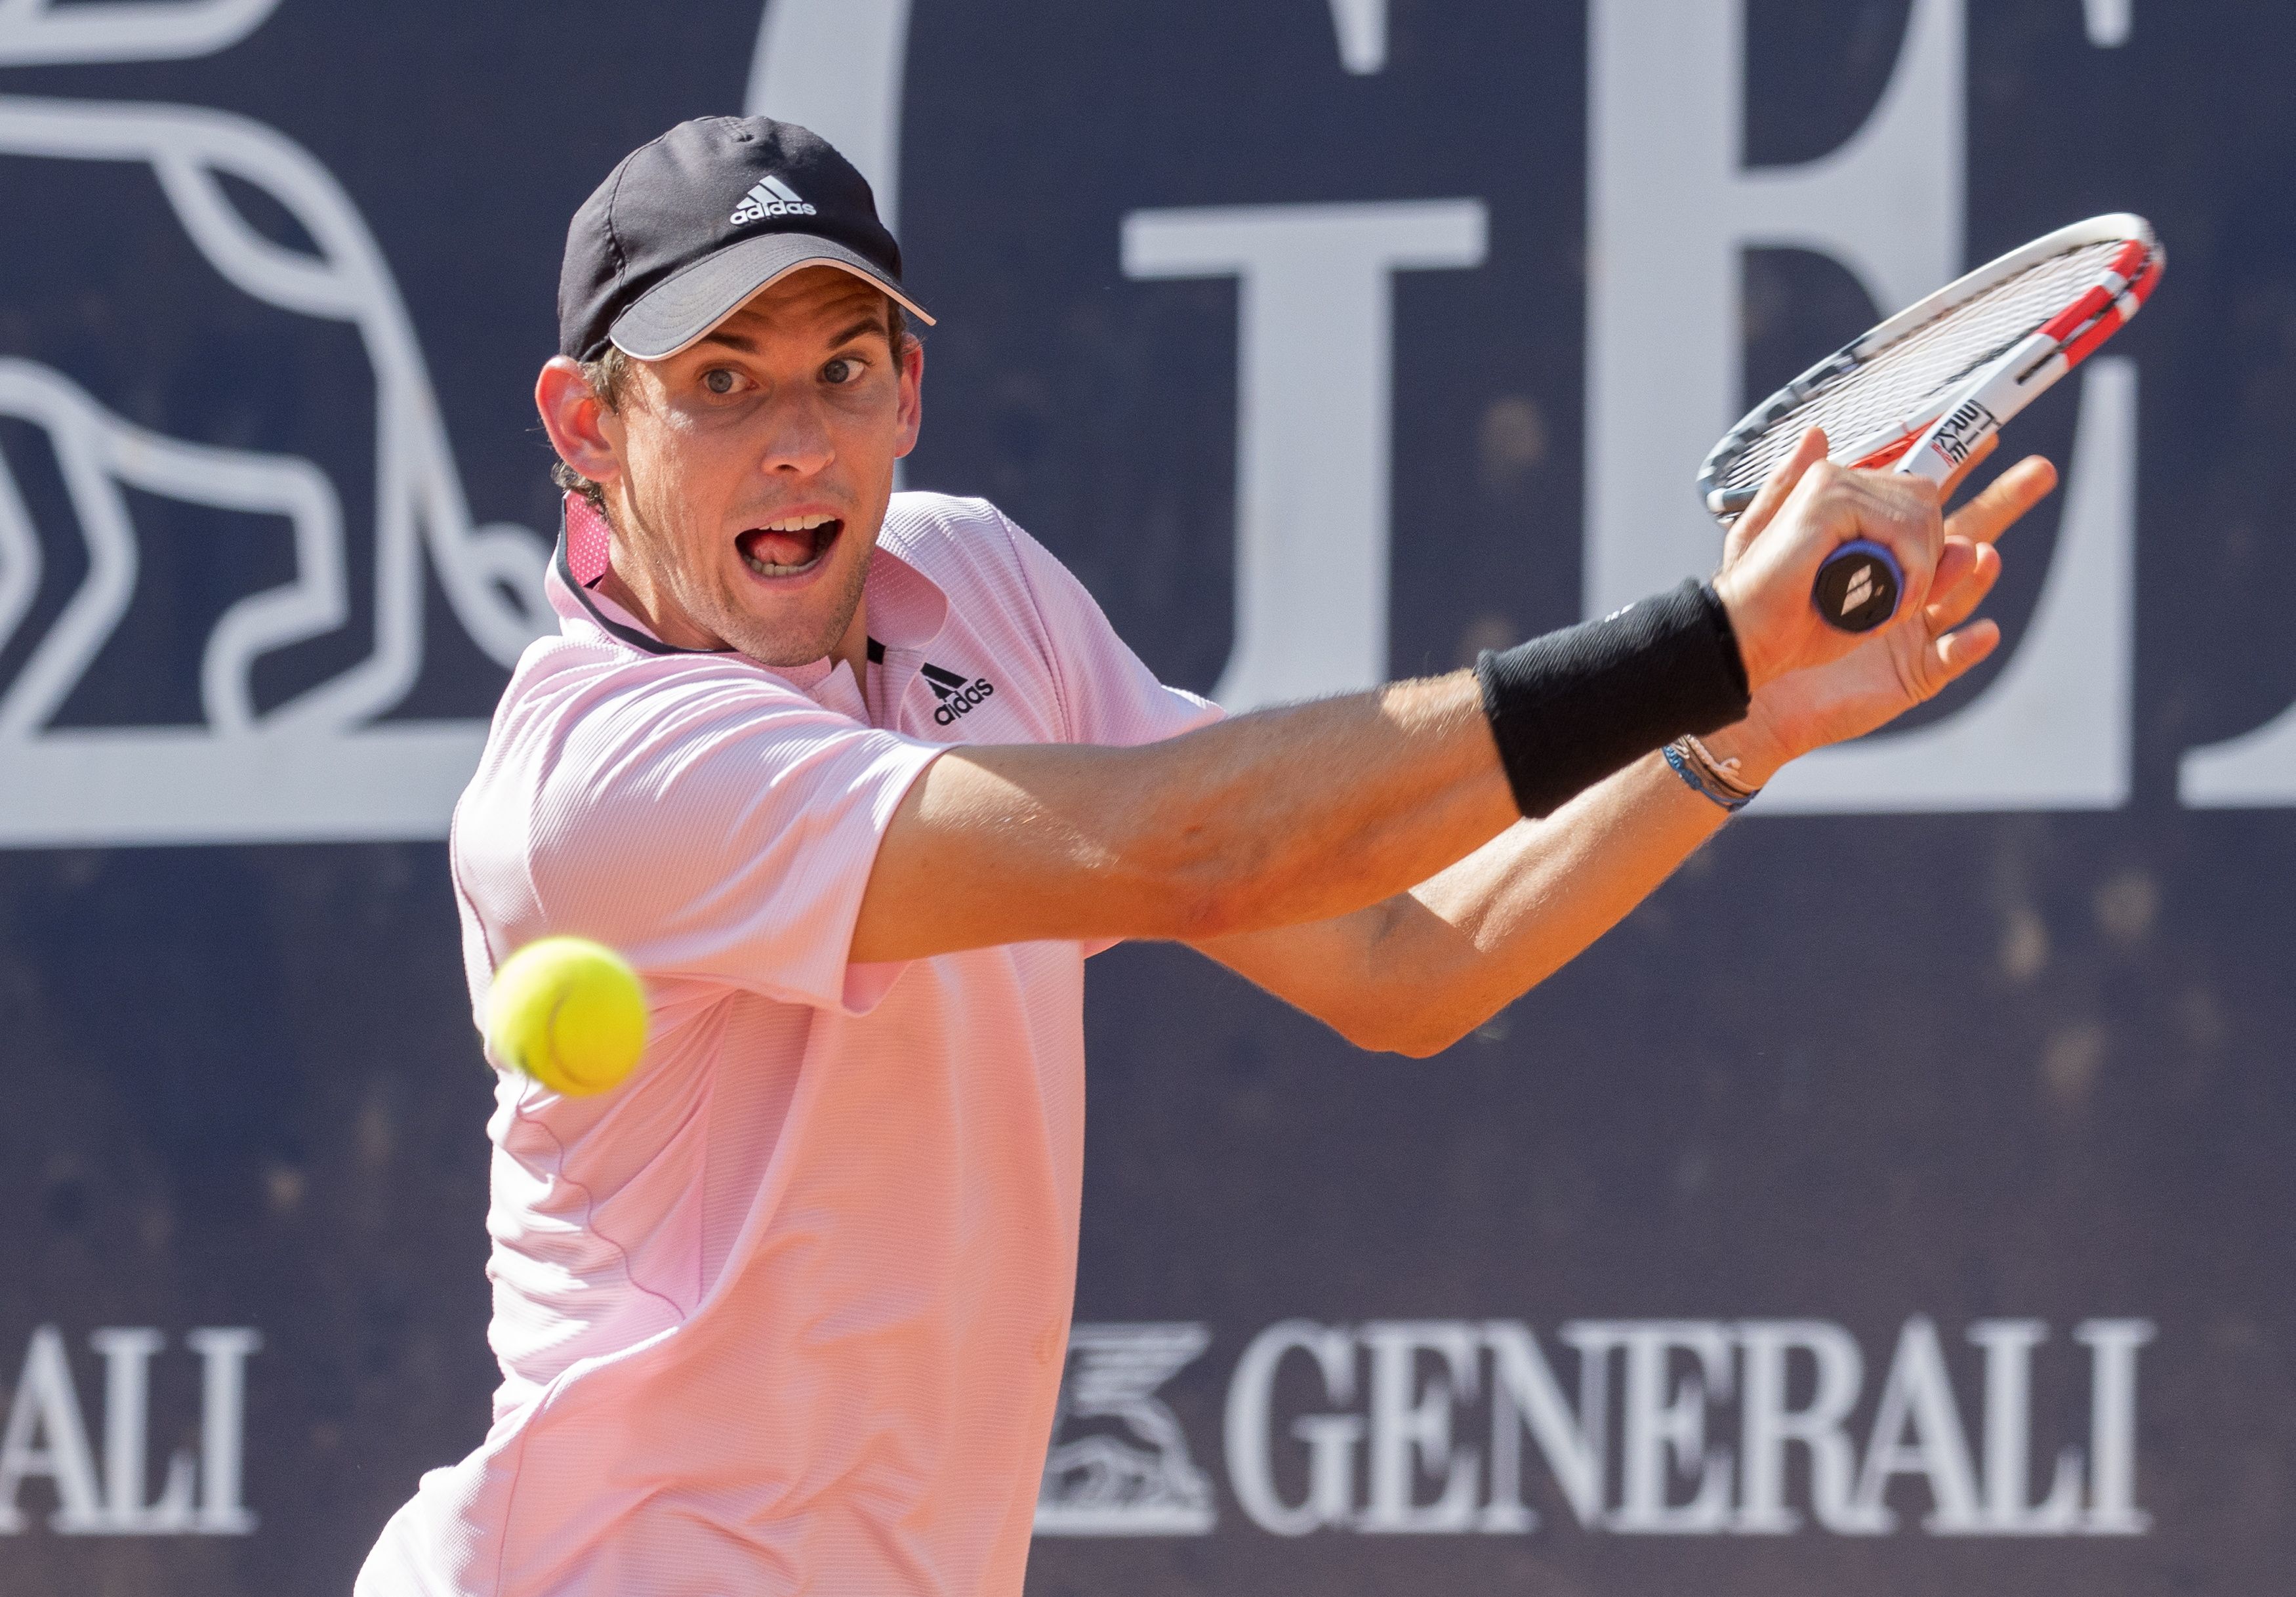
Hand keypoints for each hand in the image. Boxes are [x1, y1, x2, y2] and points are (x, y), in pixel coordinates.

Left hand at [1701, 428, 2058, 784]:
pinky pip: (1950, 658)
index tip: (1986, 438)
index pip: (1927, 502)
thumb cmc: (1764, 604)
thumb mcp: (1765, 538)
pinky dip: (1968, 646)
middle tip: (2039, 471)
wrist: (1751, 664)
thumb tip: (1817, 433)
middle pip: (1968, 533)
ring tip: (1981, 554)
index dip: (1961, 469)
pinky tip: (1981, 631)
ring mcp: (1916, 627)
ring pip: (1961, 593)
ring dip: (1975, 573)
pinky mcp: (1914, 673)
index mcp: (1878, 546)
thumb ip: (1792, 487)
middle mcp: (1907, 582)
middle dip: (2004, 501)